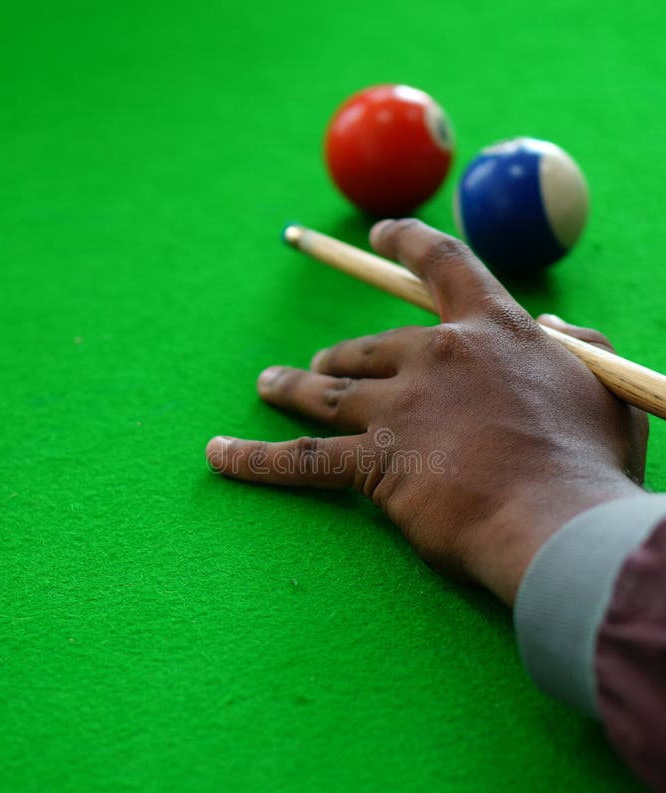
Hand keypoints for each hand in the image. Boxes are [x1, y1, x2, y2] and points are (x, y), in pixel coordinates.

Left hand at [207, 220, 647, 605]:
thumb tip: (554, 332)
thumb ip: (579, 348)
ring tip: (267, 384)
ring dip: (292, 385)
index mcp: (492, 331)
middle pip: (370, 346)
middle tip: (321, 368)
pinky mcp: (375, 462)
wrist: (557, 522)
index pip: (441, 265)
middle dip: (341, 357)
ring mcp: (399, 408)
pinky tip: (220, 454)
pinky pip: (303, 458)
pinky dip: (256, 458)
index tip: (379, 234)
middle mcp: (436, 357)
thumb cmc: (590, 463)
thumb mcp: (608, 389)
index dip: (407, 245)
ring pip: (327, 391)